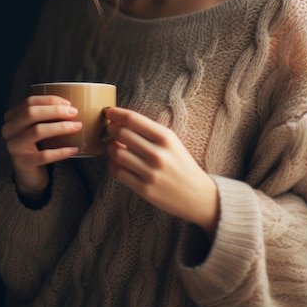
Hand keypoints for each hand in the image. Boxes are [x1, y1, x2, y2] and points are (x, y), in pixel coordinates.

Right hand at [1, 95, 81, 199]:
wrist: (29, 174)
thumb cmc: (37, 144)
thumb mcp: (37, 126)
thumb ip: (46, 114)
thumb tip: (71, 104)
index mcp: (11, 117)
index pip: (29, 102)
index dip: (50, 100)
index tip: (68, 103)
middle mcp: (8, 130)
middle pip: (31, 113)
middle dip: (55, 111)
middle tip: (74, 112)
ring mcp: (14, 147)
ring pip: (37, 131)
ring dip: (60, 127)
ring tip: (77, 126)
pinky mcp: (23, 163)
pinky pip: (44, 155)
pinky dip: (61, 151)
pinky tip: (74, 149)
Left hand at [106, 107, 219, 234]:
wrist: (198, 195)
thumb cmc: (181, 164)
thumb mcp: (172, 142)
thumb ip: (149, 132)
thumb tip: (119, 122)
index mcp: (166, 137)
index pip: (133, 119)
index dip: (116, 113)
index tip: (108, 112)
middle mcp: (158, 154)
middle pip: (122, 134)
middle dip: (111, 129)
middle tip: (110, 130)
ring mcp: (150, 172)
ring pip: (117, 153)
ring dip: (111, 148)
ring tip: (115, 147)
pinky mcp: (145, 189)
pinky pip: (119, 172)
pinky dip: (113, 164)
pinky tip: (117, 162)